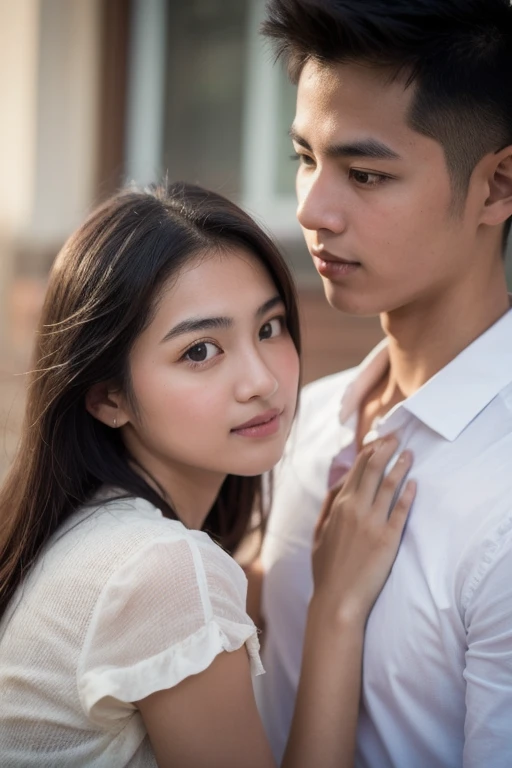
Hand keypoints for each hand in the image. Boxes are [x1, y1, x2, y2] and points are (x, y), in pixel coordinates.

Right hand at [312, 436, 415, 625]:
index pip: (356, 470)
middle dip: (385, 449)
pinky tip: (414, 483)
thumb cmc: (327, 569)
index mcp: (338, 506)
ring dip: (400, 465)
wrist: (337, 599)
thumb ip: (328, 506)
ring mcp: (372, 523)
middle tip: (396, 437)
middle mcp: (354, 509)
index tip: (378, 442)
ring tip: (409, 453)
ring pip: (388, 485)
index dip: (369, 453)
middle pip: (372, 470)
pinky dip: (408, 494)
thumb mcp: (319, 533)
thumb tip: (337, 484)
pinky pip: (401, 510)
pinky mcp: (388, 539)